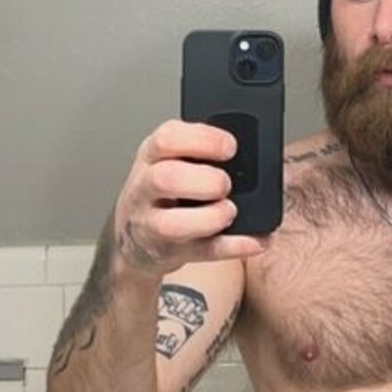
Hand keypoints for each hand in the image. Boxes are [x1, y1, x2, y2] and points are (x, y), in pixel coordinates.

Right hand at [113, 119, 268, 273]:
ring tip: (230, 211)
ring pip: (173, 224)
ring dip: (211, 218)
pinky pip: (203, 252)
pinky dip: (233, 247)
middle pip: (166, 179)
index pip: (167, 139)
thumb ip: (199, 151)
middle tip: (226, 184)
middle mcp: (145, 189)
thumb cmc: (163, 189)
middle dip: (206, 181)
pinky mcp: (169, 252)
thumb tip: (253, 155)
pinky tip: (256, 240)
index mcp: (151, 156)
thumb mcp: (169, 159)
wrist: (134, 236)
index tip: (231, 147)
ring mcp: (152, 224)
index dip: (203, 140)